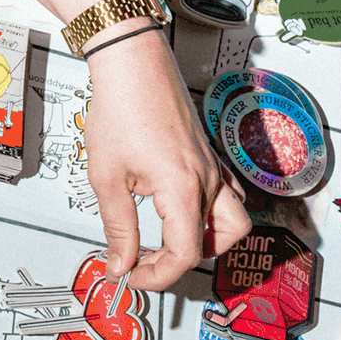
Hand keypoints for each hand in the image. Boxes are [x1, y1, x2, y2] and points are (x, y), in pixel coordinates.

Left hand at [84, 28, 249, 290]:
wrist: (133, 63)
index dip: (157, 276)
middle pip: (218, 242)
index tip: (130, 275)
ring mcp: (213, 167)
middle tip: (147, 261)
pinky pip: (227, 196)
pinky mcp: (208, 157)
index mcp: (183, 188)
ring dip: (206, 240)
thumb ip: (118, 226)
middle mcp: (207, 179)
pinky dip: (209, 215)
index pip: (185, 254)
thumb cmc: (121, 107)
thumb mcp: (107, 176)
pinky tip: (175, 212)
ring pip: (233, 220)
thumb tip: (120, 263)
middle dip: (182, 261)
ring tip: (167, 241)